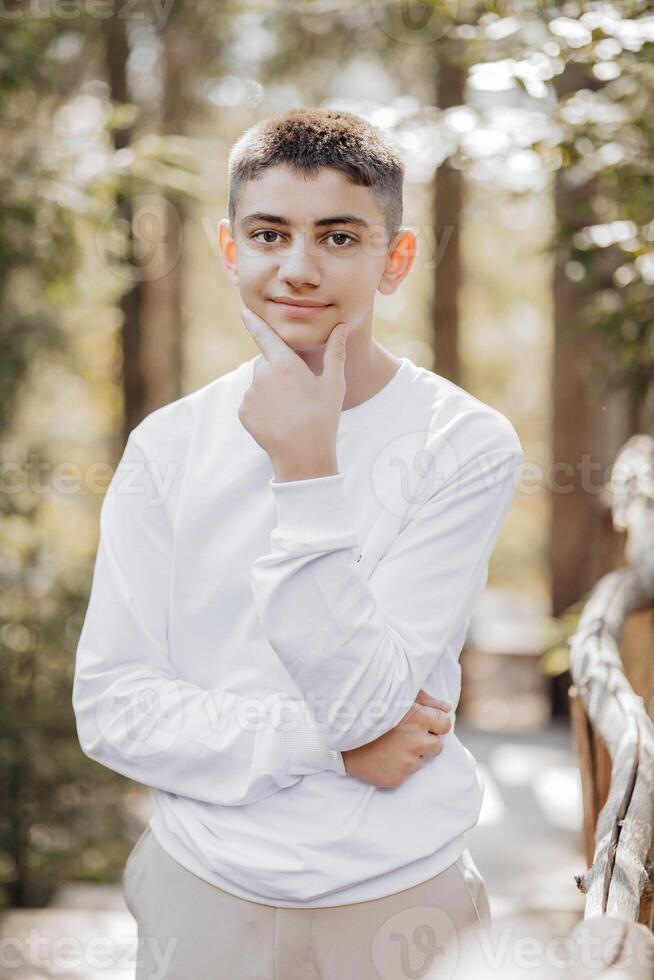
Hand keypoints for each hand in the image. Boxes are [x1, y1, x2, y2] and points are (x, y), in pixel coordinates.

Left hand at [238, 306, 349, 481]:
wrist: (303, 456)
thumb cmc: (322, 418)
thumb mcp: (333, 384)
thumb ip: (334, 352)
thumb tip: (341, 327)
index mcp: (285, 364)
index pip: (265, 336)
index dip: (254, 322)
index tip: (243, 310)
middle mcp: (262, 375)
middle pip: (266, 363)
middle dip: (277, 370)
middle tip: (297, 392)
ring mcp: (251, 394)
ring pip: (258, 384)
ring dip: (269, 391)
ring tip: (289, 410)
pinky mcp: (244, 412)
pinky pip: (251, 403)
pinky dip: (261, 408)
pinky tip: (278, 420)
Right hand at [341, 689, 452, 788]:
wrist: (337, 737)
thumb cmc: (369, 711)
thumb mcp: (397, 697)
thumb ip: (426, 701)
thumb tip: (448, 708)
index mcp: (419, 718)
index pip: (444, 724)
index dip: (432, 723)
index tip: (418, 723)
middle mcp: (416, 741)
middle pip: (437, 745)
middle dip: (425, 741)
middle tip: (403, 735)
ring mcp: (406, 762)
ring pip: (421, 761)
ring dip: (410, 754)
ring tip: (388, 745)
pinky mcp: (396, 779)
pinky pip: (405, 774)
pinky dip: (397, 768)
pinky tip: (382, 757)